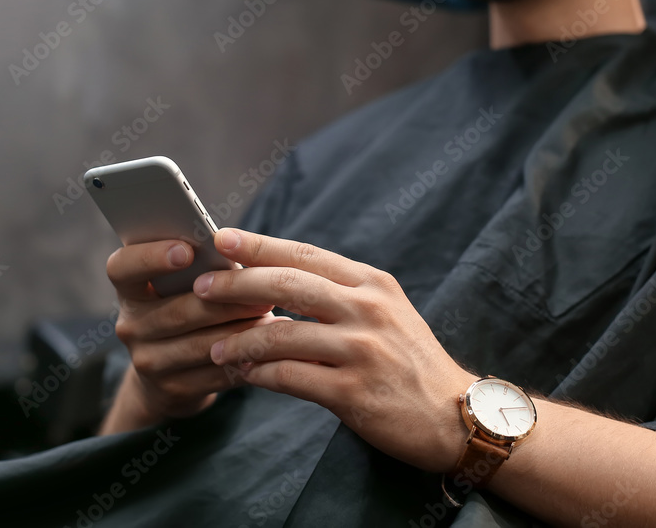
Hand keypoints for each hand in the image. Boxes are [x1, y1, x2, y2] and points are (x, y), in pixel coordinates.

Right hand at [106, 239, 288, 424]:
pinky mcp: (172, 390)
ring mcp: (148, 362)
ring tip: (273, 319)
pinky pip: (215, 374)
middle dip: (227, 301)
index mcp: (129, 289)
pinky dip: (245, 360)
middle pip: (179, 311)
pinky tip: (268, 351)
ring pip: (202, 345)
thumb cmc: (184, 306)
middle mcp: (131, 325)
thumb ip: (198, 265)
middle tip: (265, 291)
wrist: (166, 372)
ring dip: (242, 332)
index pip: (123, 268)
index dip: (151, 257)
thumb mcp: (179, 284)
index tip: (187, 251)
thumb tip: (235, 247)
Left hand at [196, 228, 477, 472]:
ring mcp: (361, 350)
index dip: (259, 245)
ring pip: (281, 333)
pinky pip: (289, 377)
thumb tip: (278, 277)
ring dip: (240, 339)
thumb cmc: (410, 362)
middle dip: (236, 285)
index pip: (304, 254)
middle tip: (201, 289)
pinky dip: (259, 374)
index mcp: (372, 283)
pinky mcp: (353, 392)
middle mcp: (367, 308)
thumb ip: (340, 292)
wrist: (455, 416)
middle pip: (286, 285)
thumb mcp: (385, 311)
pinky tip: (245, 375)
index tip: (221, 239)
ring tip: (214, 347)